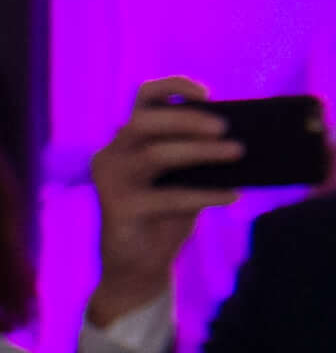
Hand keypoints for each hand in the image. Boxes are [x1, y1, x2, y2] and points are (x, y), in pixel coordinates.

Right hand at [86, 76, 233, 323]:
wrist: (139, 266)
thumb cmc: (166, 217)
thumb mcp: (185, 177)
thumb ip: (197, 154)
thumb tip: (240, 135)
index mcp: (127, 141)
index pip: (143, 97)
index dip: (174, 87)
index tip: (208, 93)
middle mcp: (111, 156)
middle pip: (145, 120)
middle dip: (188, 119)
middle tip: (225, 128)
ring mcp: (111, 182)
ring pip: (155, 153)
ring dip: (200, 151)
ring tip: (237, 153)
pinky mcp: (119, 210)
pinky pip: (168, 197)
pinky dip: (205, 195)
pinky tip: (232, 196)